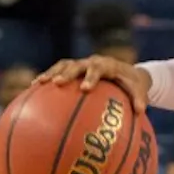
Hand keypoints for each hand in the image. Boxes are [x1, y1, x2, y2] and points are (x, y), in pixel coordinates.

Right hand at [35, 56, 152, 113]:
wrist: (128, 72)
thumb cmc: (133, 83)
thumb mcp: (139, 90)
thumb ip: (140, 98)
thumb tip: (141, 111)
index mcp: (107, 65)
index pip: (98, 68)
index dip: (91, 77)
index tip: (85, 88)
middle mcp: (91, 62)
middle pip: (76, 64)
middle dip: (66, 73)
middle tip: (57, 84)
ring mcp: (81, 64)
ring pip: (63, 65)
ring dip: (50, 73)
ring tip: (37, 83)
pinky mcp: (73, 70)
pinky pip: (58, 71)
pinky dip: (46, 78)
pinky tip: (32, 89)